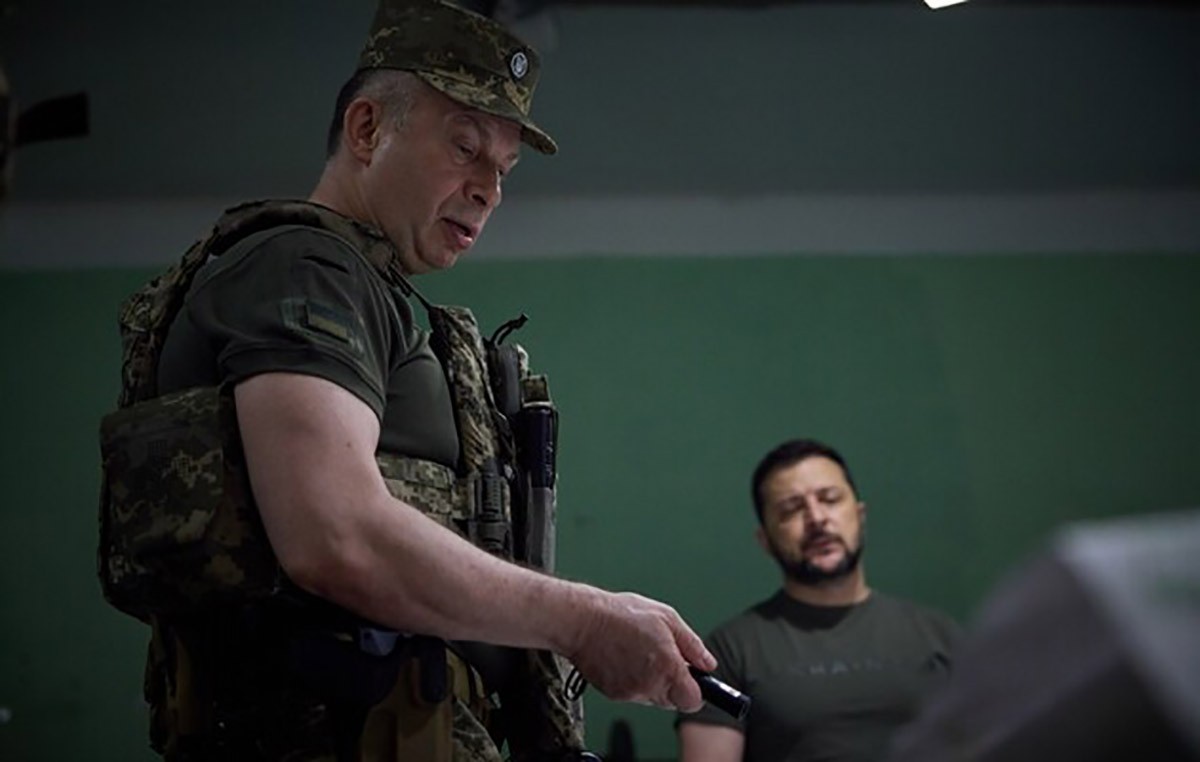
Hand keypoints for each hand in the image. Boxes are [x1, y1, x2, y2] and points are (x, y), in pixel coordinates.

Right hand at [565, 591, 716, 711]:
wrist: (582, 622)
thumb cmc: (620, 615)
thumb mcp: (666, 618)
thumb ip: (692, 644)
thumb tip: (708, 663)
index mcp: (667, 667)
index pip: (694, 701)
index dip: (698, 691)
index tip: (696, 681)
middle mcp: (650, 685)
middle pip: (673, 700)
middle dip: (673, 683)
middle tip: (663, 658)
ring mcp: (630, 692)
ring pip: (653, 697)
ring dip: (653, 681)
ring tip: (639, 653)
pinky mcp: (614, 695)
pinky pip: (633, 693)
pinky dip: (633, 680)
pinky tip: (625, 658)